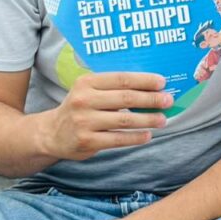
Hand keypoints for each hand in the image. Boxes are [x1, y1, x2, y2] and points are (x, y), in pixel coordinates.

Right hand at [39, 71, 172, 160]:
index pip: (121, 78)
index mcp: (86, 82)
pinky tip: (148, 135)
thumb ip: (113, 88)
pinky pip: (118, 139)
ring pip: (125, 120)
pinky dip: (135, 137)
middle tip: (169, 101)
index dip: (144, 80)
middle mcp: (84, 100)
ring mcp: (85, 121)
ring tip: (163, 120)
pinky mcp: (87, 141)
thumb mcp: (89, 91)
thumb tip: (150, 87)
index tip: (162, 82)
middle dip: (151, 99)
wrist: (52, 133)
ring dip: (148, 120)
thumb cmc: (80, 108)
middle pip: (126, 98)